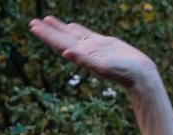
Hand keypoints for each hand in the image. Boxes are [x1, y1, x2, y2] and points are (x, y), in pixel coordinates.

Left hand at [28, 15, 158, 90]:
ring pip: (72, 34)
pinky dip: (76, 29)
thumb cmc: (123, 73)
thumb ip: (83, 60)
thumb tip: (64, 53)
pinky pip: (86, 34)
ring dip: (59, 27)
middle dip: (47, 30)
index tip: (33, 26)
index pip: (59, 42)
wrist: (140, 75)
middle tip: (32, 22)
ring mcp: (93, 47)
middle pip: (61, 37)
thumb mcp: (102, 66)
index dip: (46, 35)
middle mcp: (85, 51)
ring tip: (47, 19)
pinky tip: (71, 26)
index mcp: (82, 55)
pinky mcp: (103, 43)